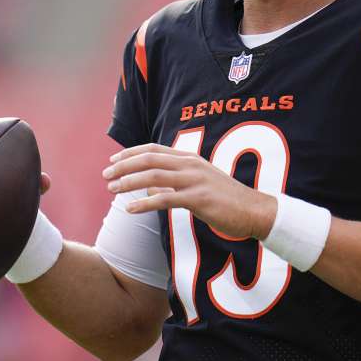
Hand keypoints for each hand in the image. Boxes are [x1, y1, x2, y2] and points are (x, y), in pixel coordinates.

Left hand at [103, 144, 275, 240]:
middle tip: (106, 174)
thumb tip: (150, 186)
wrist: (254, 211)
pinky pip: (164, 199)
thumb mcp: (199, 184)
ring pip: (153, 176)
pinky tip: (129, 209)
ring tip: (112, 189)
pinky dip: (143, 203)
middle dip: (124, 165)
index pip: (153, 149)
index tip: (113, 160)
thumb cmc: (226, 199)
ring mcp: (194, 180)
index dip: (130, 153)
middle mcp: (190, 165)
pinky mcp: (198, 199)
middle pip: (149, 159)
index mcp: (190, 158)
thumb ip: (175, 182)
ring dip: (128, 182)